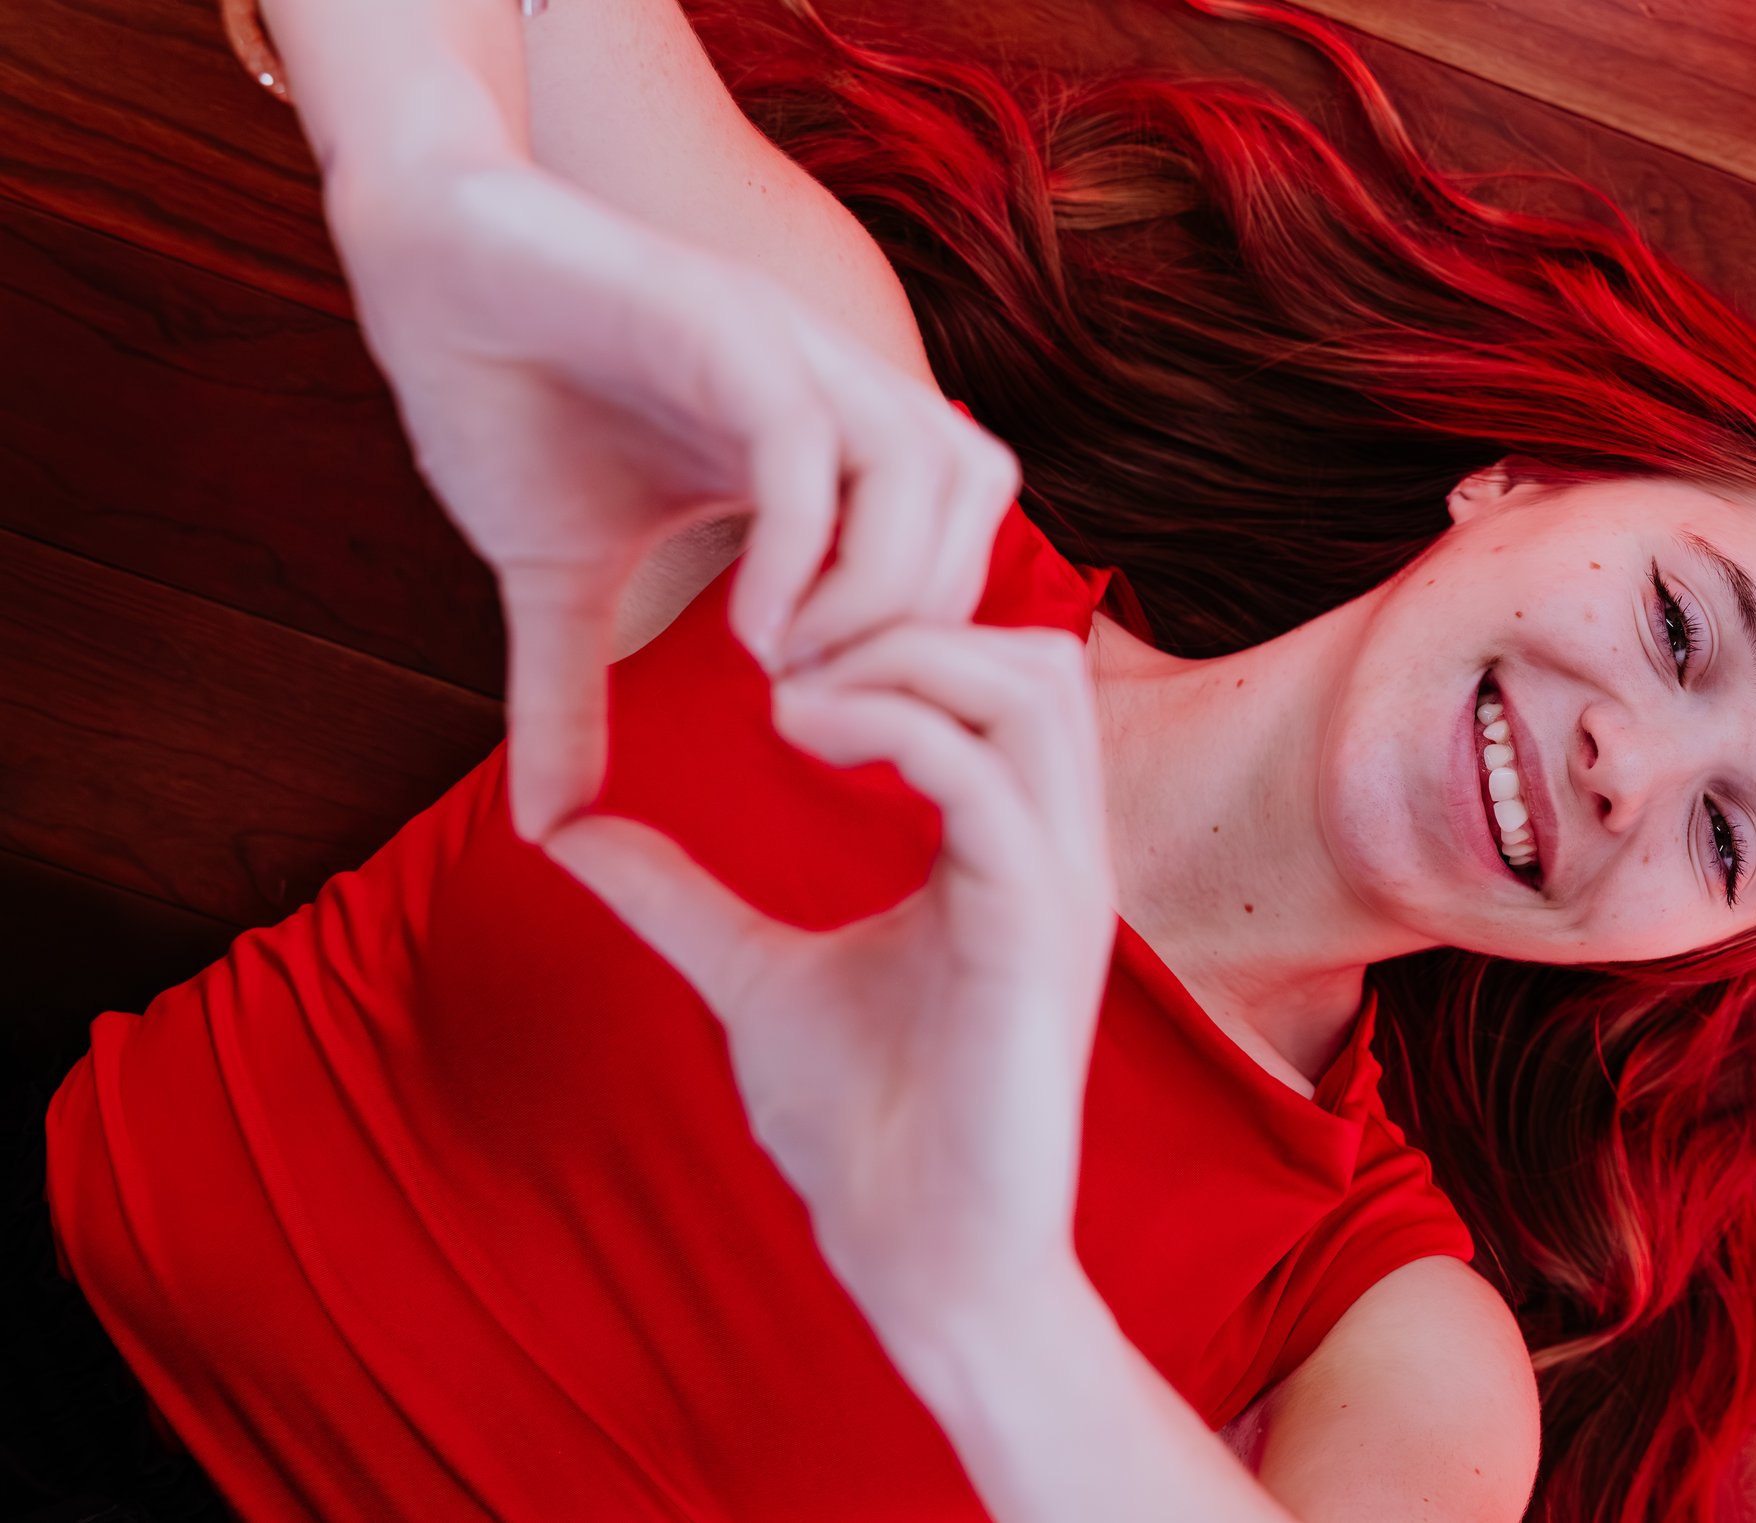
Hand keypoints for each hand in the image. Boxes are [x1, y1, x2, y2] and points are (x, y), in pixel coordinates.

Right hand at [324, 157, 1022, 838]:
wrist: (419, 257)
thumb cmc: (498, 397)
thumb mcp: (550, 579)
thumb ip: (572, 693)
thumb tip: (543, 827)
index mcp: (817, 443)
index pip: (948, 537)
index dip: (915, 646)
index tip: (834, 732)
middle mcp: (830, 392)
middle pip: (975, 506)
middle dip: (919, 634)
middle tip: (826, 713)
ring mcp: (788, 353)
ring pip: (933, 471)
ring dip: (883, 596)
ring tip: (794, 676)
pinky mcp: (727, 325)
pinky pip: (817, 448)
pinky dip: (810, 550)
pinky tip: (754, 632)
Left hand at [541, 622, 1116, 1336]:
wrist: (921, 1262)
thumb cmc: (867, 1135)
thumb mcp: (752, 979)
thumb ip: (680, 897)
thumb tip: (570, 831)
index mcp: (1007, 850)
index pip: (1001, 678)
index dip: (899, 633)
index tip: (771, 658)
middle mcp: (1051, 850)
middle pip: (1034, 653)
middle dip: (908, 621)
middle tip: (781, 661)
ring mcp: (1056, 884)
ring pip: (1030, 687)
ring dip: (901, 658)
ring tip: (788, 694)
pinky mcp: (1036, 931)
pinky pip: (986, 776)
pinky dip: (891, 724)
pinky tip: (797, 730)